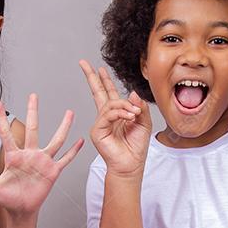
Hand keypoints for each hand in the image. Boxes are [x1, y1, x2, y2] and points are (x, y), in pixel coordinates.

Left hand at [0, 93, 83, 217]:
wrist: (21, 210)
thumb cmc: (7, 199)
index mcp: (14, 157)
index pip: (6, 134)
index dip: (1, 119)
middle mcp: (30, 155)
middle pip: (33, 129)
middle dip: (33, 112)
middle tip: (34, 94)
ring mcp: (43, 162)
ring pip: (55, 141)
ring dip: (63, 127)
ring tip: (69, 112)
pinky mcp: (53, 172)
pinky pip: (65, 159)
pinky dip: (73, 151)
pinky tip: (81, 141)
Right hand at [79, 60, 150, 177]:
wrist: (131, 164)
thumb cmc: (136, 147)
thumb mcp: (144, 123)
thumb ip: (140, 107)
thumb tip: (132, 93)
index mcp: (116, 114)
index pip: (108, 93)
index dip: (103, 80)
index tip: (99, 68)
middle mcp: (106, 117)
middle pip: (97, 92)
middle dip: (91, 77)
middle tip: (84, 63)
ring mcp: (100, 123)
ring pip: (109, 104)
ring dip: (124, 106)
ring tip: (135, 114)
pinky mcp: (97, 130)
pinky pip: (108, 115)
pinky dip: (120, 113)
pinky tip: (130, 117)